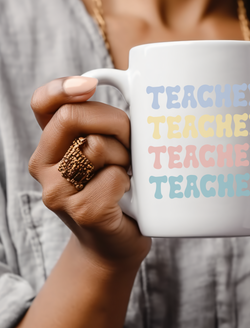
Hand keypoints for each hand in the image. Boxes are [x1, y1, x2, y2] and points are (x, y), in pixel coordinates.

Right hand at [29, 76, 150, 272]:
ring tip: (126, 172)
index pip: (42, 104)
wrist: (113, 244)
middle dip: (115, 122)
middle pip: (73, 117)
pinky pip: (114, 176)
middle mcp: (44, 166)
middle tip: (129, 142)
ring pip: (97, 146)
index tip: (91, 85)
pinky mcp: (83, 211)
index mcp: (50, 146)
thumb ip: (99, 125)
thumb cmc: (114, 190)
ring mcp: (58, 192)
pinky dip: (128, 181)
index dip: (62, 87)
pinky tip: (126, 194)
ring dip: (124, 155)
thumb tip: (118, 83)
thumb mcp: (103, 153)